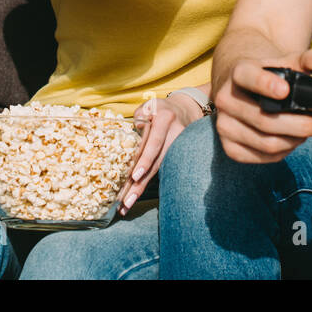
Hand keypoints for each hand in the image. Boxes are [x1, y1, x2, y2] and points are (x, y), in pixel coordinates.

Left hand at [116, 94, 199, 214]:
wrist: (185, 110)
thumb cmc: (159, 109)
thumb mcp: (149, 106)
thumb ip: (139, 118)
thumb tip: (133, 133)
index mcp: (166, 119)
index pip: (155, 142)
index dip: (145, 160)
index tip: (135, 176)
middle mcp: (175, 134)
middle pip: (157, 163)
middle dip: (140, 184)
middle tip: (126, 202)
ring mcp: (179, 147)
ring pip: (159, 171)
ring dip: (142, 189)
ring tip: (127, 205)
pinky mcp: (178, 157)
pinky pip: (161, 172)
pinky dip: (148, 183)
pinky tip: (135, 195)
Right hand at [213, 47, 311, 162]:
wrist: (240, 87)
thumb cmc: (269, 74)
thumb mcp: (288, 61)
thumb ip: (311, 60)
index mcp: (238, 72)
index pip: (247, 77)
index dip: (264, 84)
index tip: (285, 90)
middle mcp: (225, 99)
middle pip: (264, 119)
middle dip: (301, 125)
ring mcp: (224, 125)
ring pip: (267, 143)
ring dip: (296, 140)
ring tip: (311, 131)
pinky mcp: (229, 147)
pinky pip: (263, 157)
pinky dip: (285, 151)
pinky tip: (293, 140)